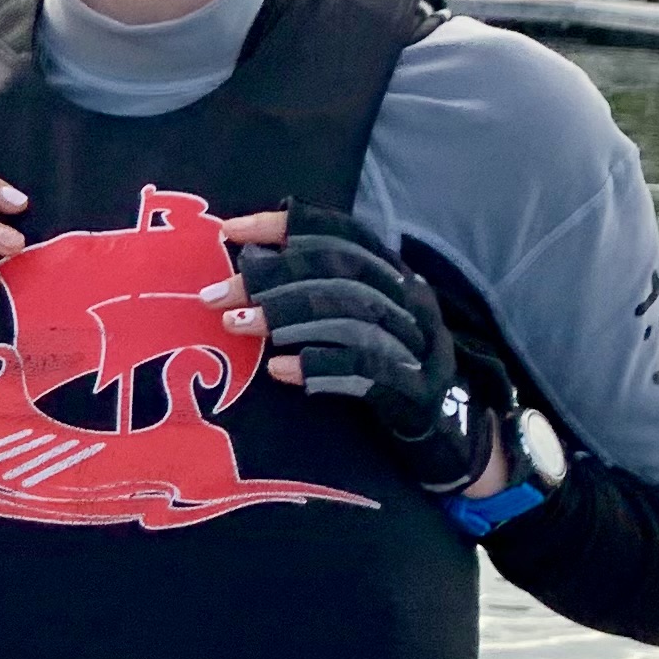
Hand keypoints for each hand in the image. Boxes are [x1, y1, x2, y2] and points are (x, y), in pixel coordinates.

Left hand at [211, 207, 493, 494]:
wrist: (444, 431)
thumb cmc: (384, 367)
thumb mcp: (358, 320)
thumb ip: (319, 292)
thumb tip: (247, 271)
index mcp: (395, 273)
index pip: (341, 234)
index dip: (287, 227)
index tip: (229, 231)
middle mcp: (410, 299)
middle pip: (336, 273)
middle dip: (270, 278)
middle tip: (214, 295)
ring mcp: (416, 343)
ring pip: (347, 316)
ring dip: (285, 318)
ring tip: (235, 325)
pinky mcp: (413, 388)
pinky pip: (363, 369)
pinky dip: (318, 366)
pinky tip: (278, 370)